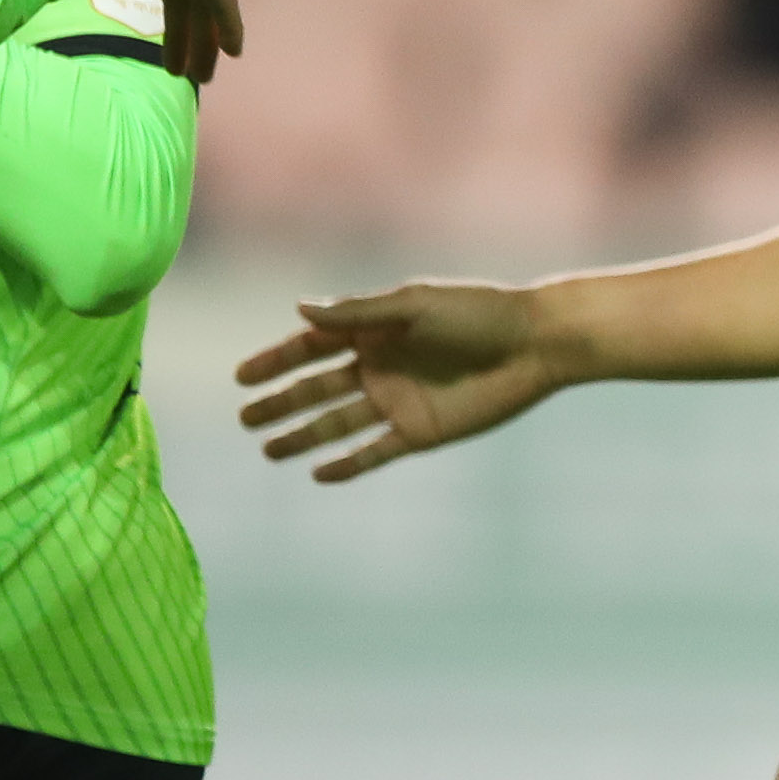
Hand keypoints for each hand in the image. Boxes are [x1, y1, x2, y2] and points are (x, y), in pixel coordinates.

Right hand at [235, 280, 571, 478]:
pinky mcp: (421, 431)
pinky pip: (376, 452)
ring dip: (303, 436)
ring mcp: (399, 401)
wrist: (536, 344)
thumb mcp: (415, 305)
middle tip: (244, 418)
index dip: (277, 362)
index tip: (242, 377)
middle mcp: (381, 368)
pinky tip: (318, 473)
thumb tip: (300, 310)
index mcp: (376, 332)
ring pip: (338, 423)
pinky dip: (348, 464)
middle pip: (317, 389)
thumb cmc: (478, 313)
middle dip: (280, 403)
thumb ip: (359, 313)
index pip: (313, 348)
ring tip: (267, 450)